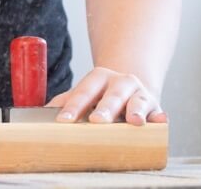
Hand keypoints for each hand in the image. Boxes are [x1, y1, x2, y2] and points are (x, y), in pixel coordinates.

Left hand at [47, 66, 166, 125]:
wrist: (131, 87)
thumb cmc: (101, 96)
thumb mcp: (84, 94)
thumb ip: (65, 102)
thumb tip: (39, 114)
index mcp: (100, 78)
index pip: (85, 91)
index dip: (74, 105)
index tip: (64, 120)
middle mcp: (122, 82)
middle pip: (113, 95)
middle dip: (106, 108)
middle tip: (96, 121)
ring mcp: (140, 95)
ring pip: (138, 101)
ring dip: (136, 111)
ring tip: (134, 121)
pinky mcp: (156, 108)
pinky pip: (159, 114)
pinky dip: (160, 118)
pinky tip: (161, 122)